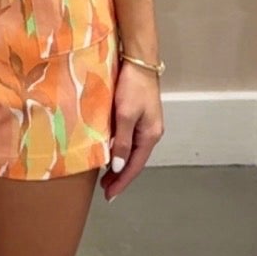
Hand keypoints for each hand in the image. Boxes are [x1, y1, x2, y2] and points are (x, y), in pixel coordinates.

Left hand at [102, 61, 163, 200]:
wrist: (139, 60)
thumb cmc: (133, 86)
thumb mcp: (125, 115)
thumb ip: (122, 142)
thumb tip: (119, 168)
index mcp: (150, 135)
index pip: (135, 166)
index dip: (122, 182)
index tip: (109, 195)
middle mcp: (151, 132)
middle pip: (135, 161)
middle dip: (121, 176)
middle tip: (105, 189)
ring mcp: (146, 124)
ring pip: (132, 151)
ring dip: (120, 164)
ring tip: (106, 175)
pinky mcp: (139, 115)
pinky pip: (129, 140)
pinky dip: (120, 150)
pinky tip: (111, 152)